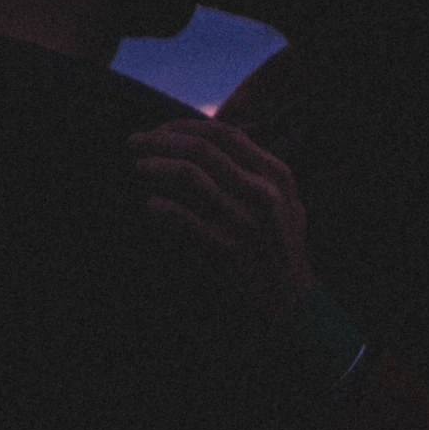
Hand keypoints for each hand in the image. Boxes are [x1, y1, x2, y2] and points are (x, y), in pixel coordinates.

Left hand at [126, 118, 315, 327]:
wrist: (293, 303)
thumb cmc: (283, 247)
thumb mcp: (286, 201)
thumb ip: (258, 169)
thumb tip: (213, 141)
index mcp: (276, 174)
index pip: (224, 134)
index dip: (186, 126)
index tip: (161, 129)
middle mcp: (262, 192)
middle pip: (201, 149)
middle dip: (161, 140)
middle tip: (135, 142)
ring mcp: (244, 221)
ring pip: (189, 176)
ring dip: (155, 166)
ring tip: (137, 167)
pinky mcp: (227, 250)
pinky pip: (183, 219)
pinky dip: (160, 208)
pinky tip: (149, 206)